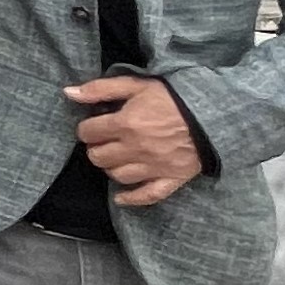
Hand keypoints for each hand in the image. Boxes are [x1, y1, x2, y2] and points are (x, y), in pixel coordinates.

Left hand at [67, 75, 206, 205]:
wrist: (215, 113)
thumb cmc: (175, 97)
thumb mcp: (138, 85)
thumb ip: (101, 89)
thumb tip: (68, 92)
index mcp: (125, 124)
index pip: (87, 133)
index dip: (88, 128)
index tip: (96, 125)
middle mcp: (135, 148)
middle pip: (98, 157)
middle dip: (97, 147)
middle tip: (106, 141)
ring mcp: (152, 167)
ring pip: (116, 176)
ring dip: (111, 167)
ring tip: (117, 157)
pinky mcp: (170, 179)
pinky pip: (146, 195)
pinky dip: (131, 198)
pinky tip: (120, 196)